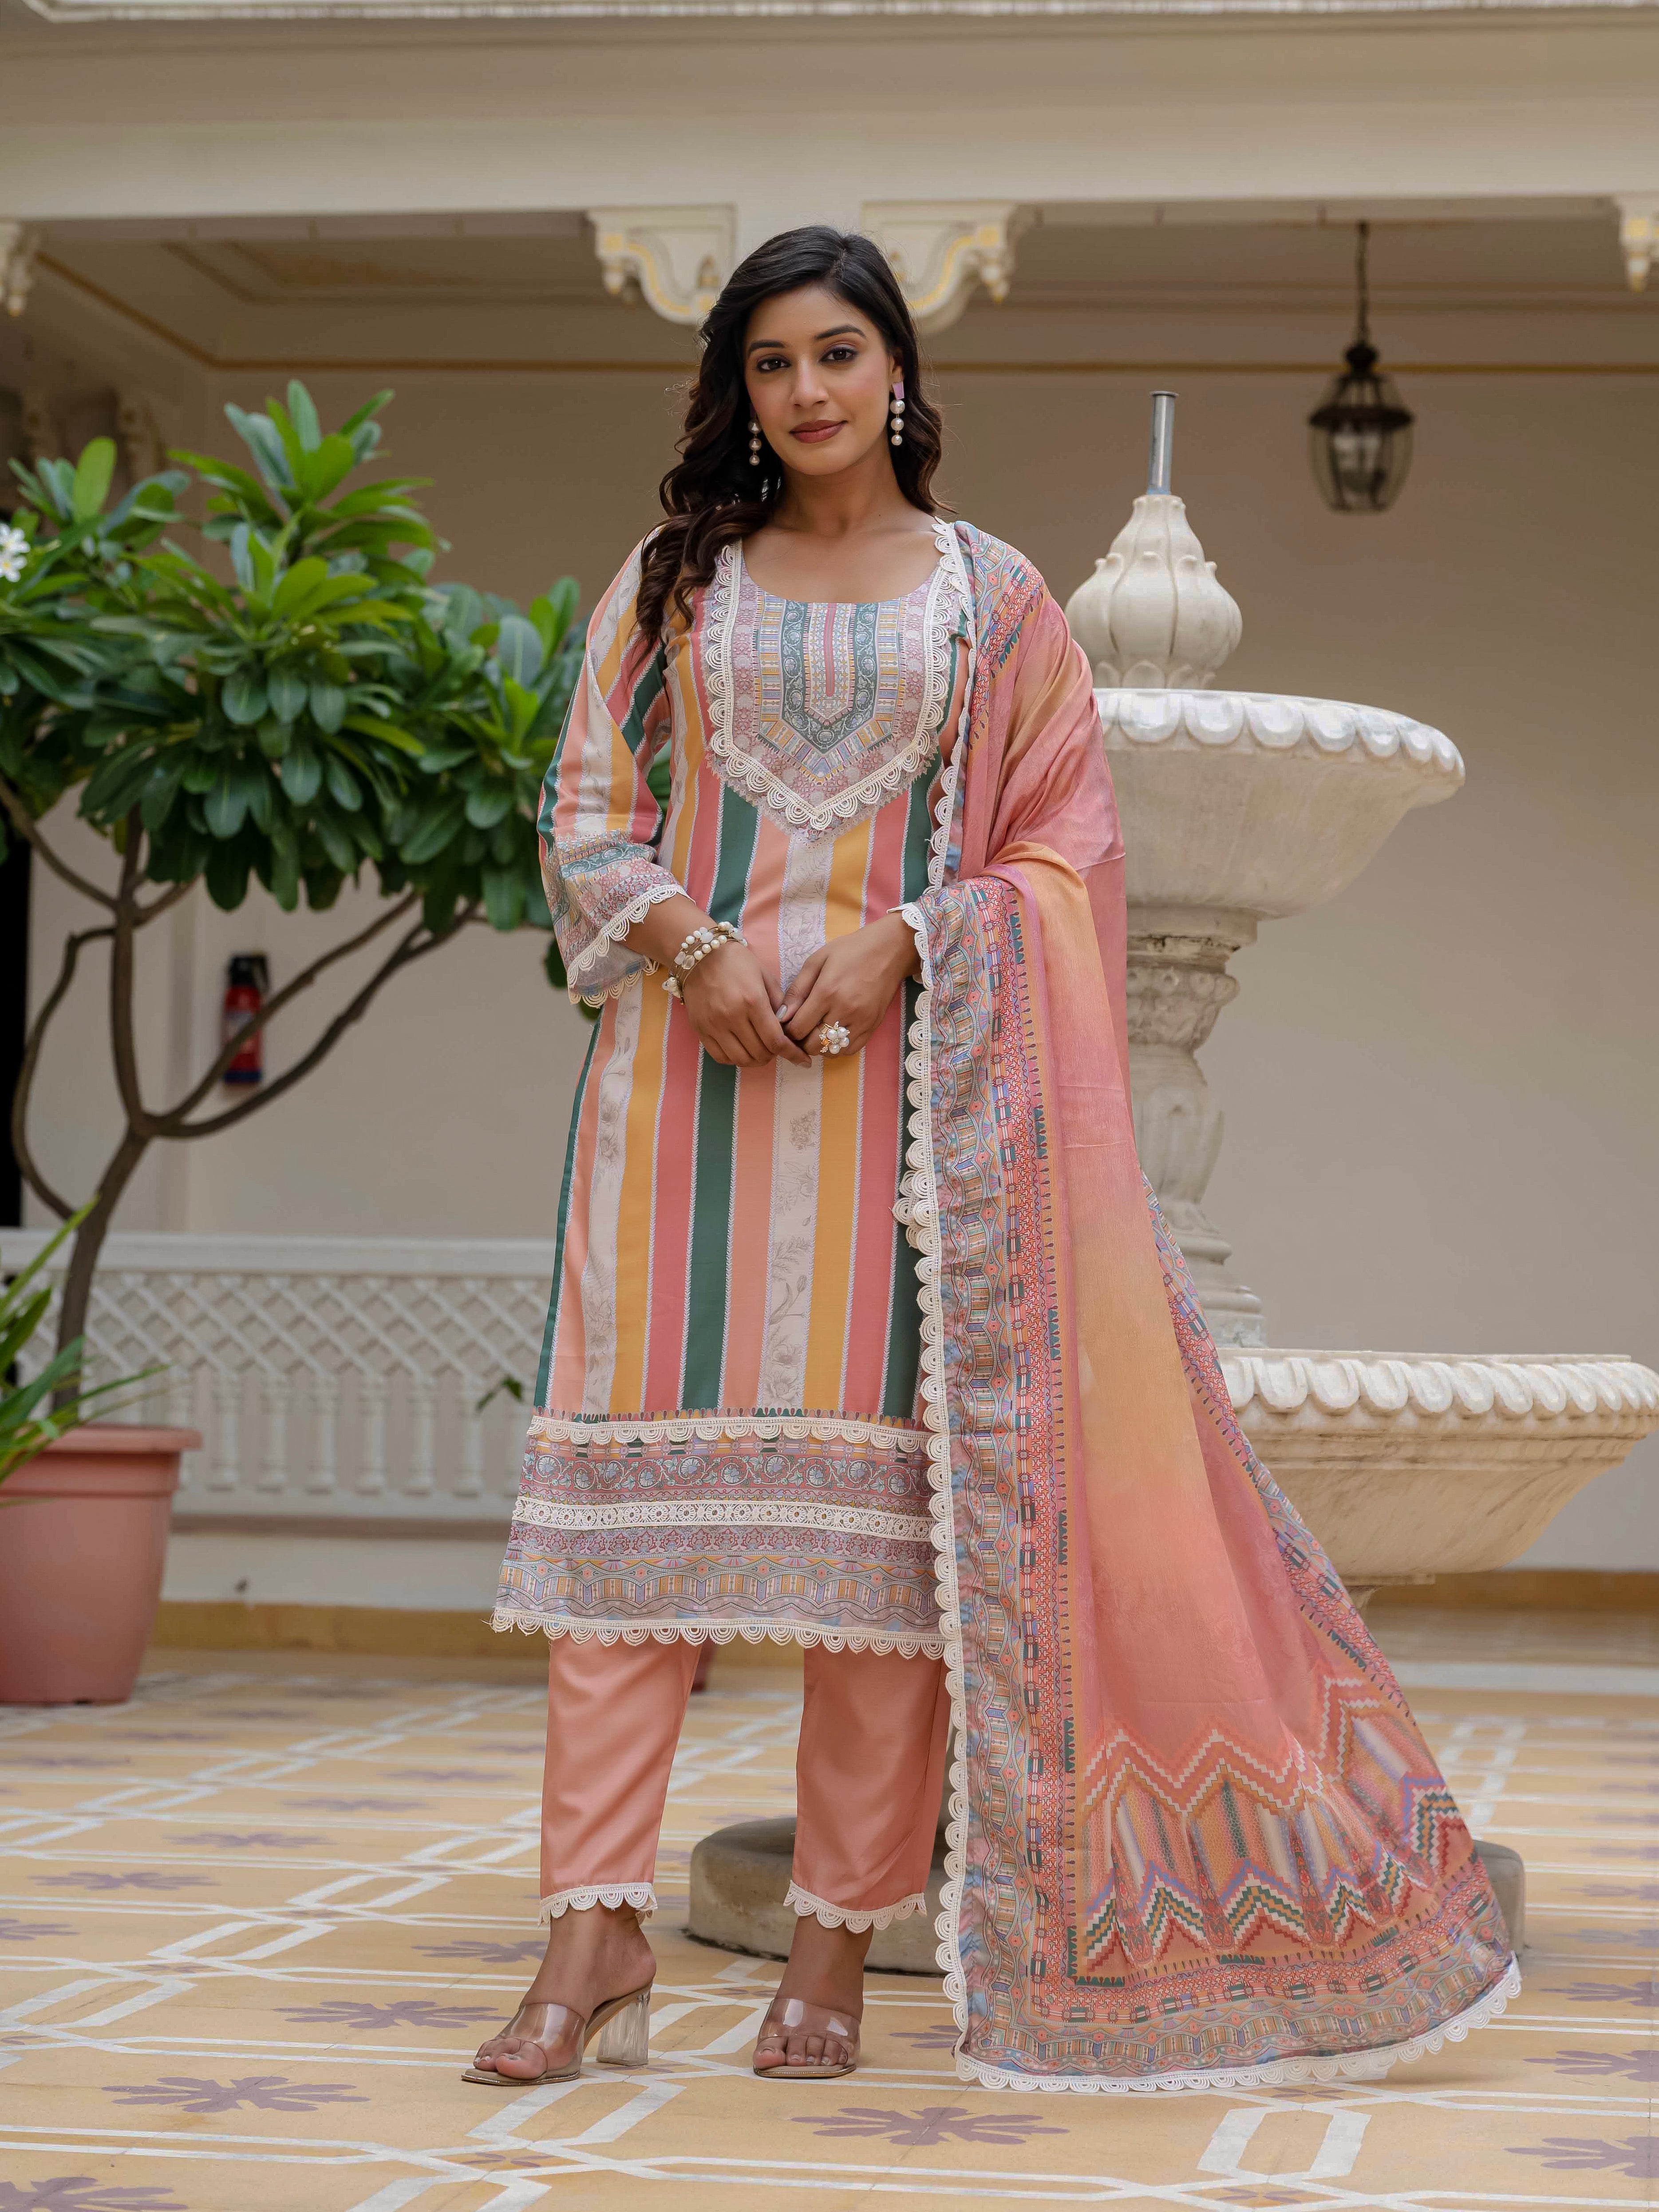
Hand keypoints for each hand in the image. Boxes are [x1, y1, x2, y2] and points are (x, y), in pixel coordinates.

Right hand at [682, 941, 810, 1067]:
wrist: (700, 956)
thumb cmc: (736, 962)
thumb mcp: (765, 976)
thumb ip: (779, 1003)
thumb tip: (788, 1028)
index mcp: (753, 1001)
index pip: (776, 1040)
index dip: (792, 1054)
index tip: (802, 1060)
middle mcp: (733, 1017)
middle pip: (760, 1053)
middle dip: (775, 1055)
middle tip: (778, 1047)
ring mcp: (714, 1026)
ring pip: (741, 1059)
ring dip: (756, 1060)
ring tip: (761, 1051)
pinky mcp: (701, 1030)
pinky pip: (720, 1057)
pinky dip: (735, 1059)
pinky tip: (742, 1050)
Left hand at [780, 914, 918, 1058]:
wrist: (889, 950)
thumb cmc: (850, 951)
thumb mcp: (817, 960)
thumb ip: (797, 989)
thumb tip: (782, 1016)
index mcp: (827, 992)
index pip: (798, 1028)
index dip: (787, 1030)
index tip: (787, 1023)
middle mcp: (845, 1010)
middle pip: (812, 1044)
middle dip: (800, 1041)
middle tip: (799, 1029)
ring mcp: (861, 1021)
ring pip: (831, 1051)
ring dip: (818, 1046)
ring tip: (815, 1032)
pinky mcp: (873, 1026)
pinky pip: (850, 1050)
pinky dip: (836, 1048)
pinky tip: (832, 1035)